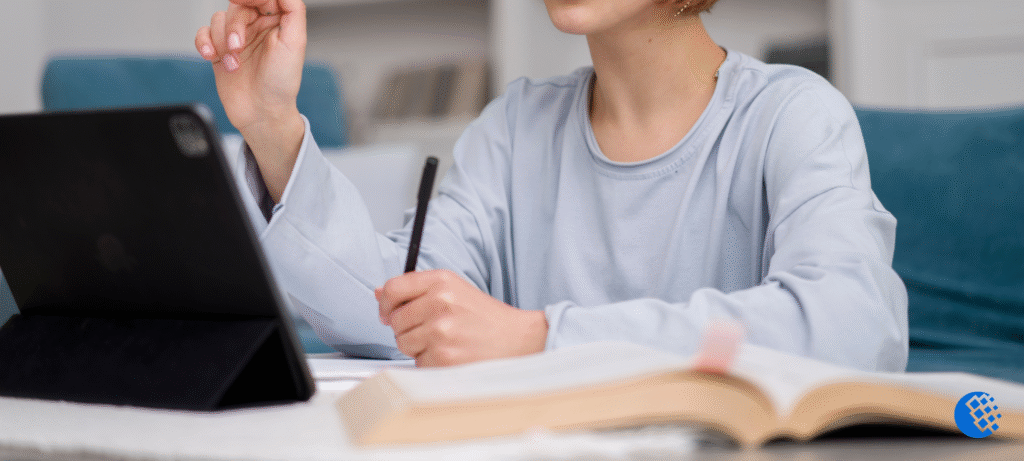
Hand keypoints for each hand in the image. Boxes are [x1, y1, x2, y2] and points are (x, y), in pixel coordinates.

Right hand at [195, 0, 306, 200]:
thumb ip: (292, 9)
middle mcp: (258, 27)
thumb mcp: (295, 42)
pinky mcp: (220, 51)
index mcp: (279, 21)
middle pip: (238, 6)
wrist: (262, 113)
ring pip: (219, 19)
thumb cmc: (281, 83)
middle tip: (238, 45)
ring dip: (222, 39)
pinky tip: (212, 57)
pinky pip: (203, 33)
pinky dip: (204, 42)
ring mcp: (238, 38)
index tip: (242, 2)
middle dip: (235, 25)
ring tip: (233, 62)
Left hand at [376, 270, 547, 366]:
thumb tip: (379, 293)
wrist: (518, 339)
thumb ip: (415, 290)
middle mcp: (440, 302)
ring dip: (418, 347)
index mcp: (442, 281)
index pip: (393, 288)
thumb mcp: (454, 290)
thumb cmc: (486, 317)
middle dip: (407, 328)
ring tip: (445, 342)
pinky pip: (417, 363)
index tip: (388, 313)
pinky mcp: (443, 357)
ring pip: (403, 343)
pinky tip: (451, 355)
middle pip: (395, 320)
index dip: (386, 304)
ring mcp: (441, 331)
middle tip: (434, 330)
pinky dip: (430, 363)